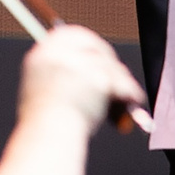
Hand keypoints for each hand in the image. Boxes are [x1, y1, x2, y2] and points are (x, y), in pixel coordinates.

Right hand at [17, 24, 144, 134]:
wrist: (47, 138)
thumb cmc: (46, 127)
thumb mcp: (47, 91)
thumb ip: (65, 76)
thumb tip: (98, 75)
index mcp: (42, 54)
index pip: (72, 35)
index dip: (91, 46)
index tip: (103, 57)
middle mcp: (59, 54)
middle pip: (97, 48)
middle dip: (111, 65)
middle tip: (120, 81)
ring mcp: (79, 64)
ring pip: (113, 68)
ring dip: (122, 85)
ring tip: (124, 105)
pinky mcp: (97, 77)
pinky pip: (122, 83)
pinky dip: (130, 93)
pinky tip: (132, 102)